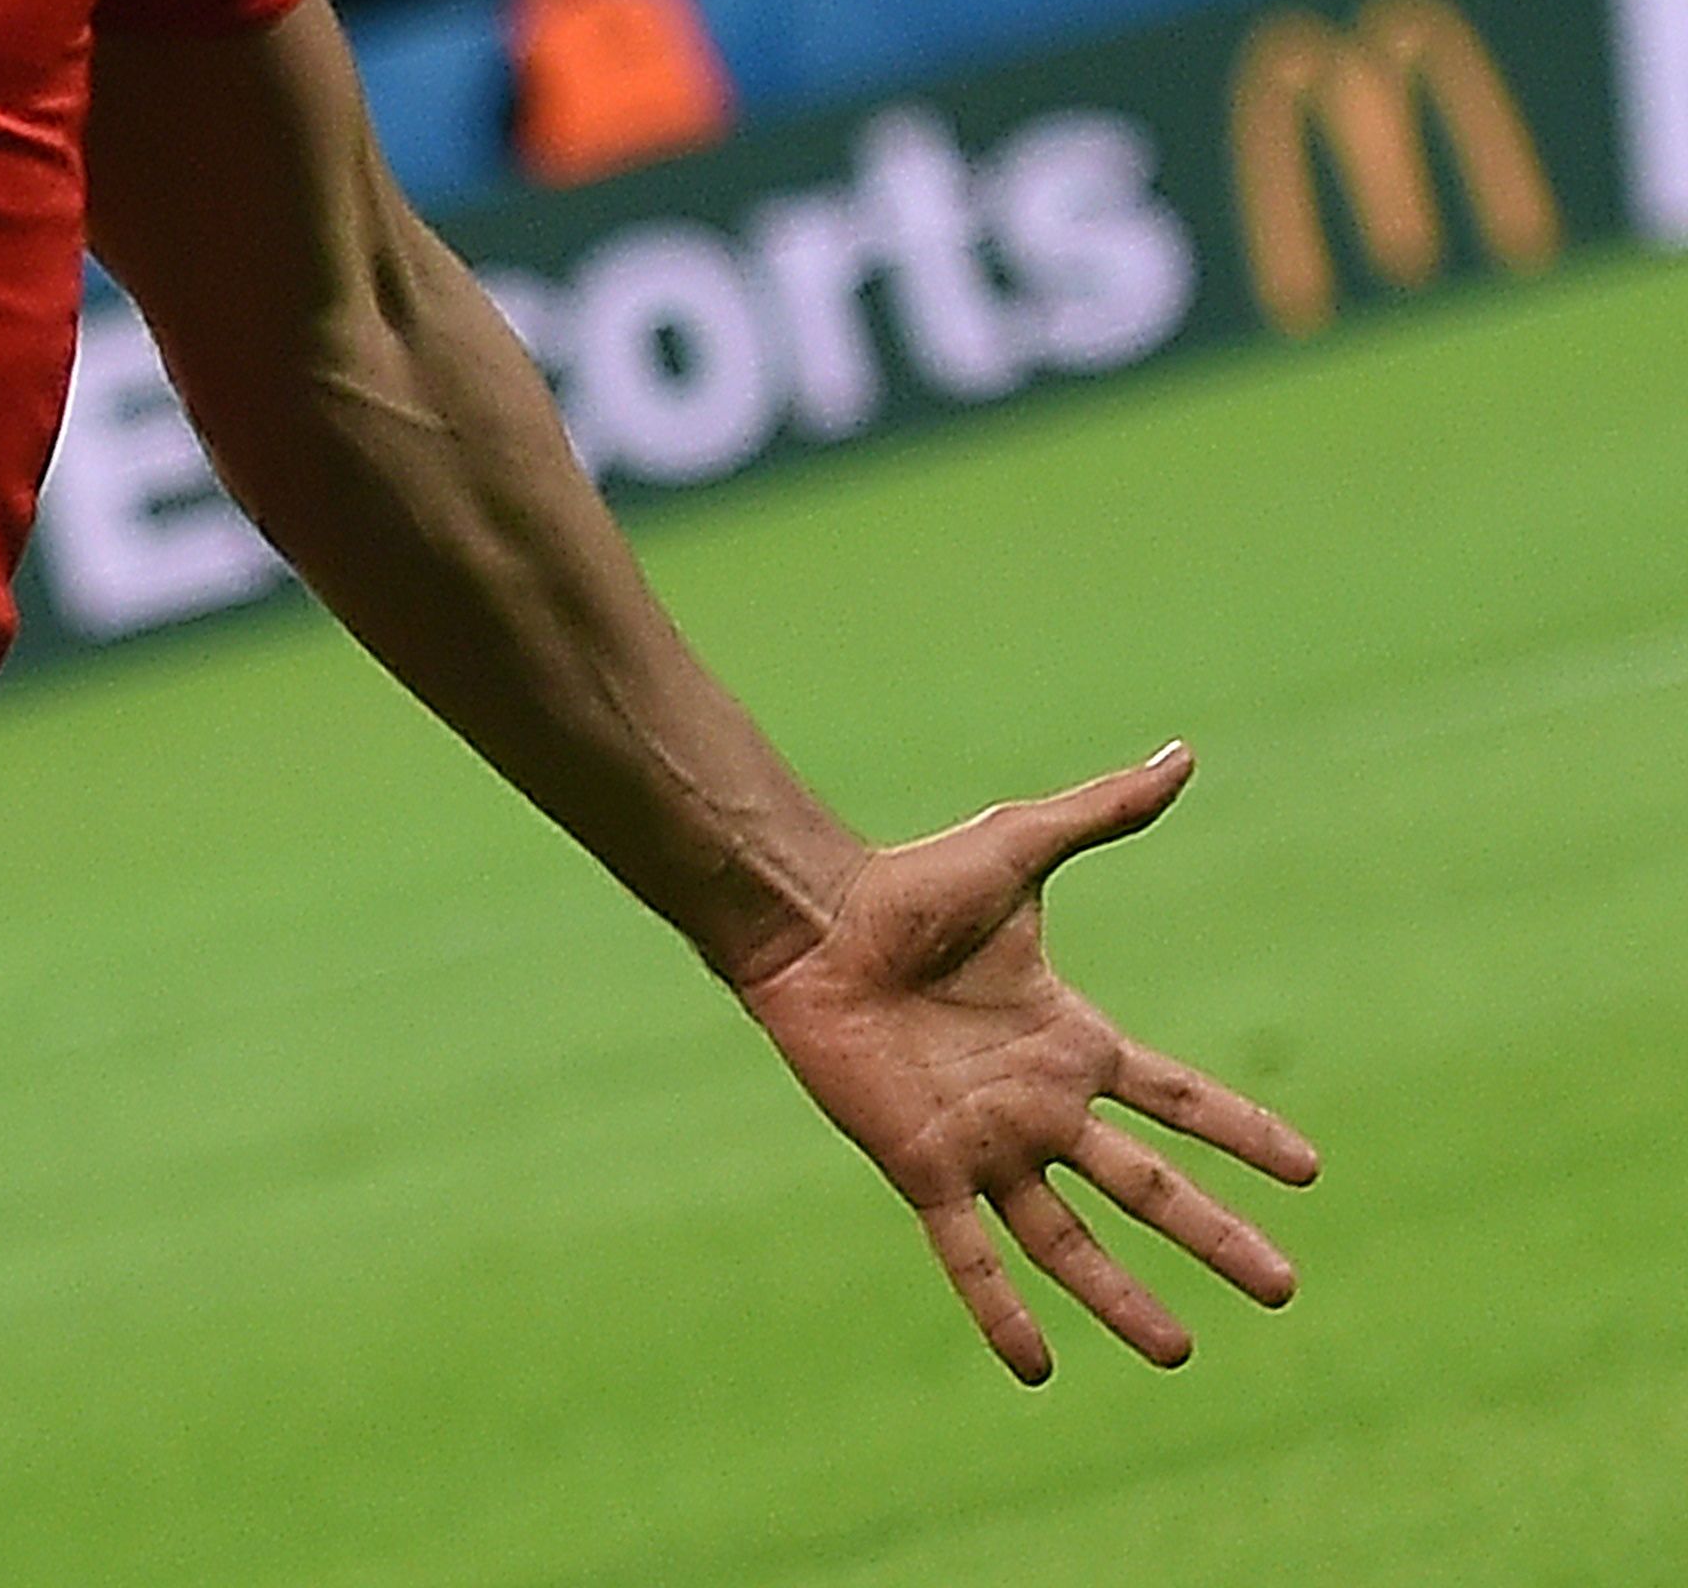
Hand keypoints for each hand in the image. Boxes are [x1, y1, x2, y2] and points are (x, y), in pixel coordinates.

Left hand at [732, 743, 1320, 1380]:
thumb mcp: (1020, 846)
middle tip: (1285, 1289)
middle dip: (1214, 1237)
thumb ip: (1101, 812)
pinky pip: (968, 1251)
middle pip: (1147, 1184)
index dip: (1242, 1132)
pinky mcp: (922, 1163)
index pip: (1179, 1099)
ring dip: (1122, 1297)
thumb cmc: (908, 883)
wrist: (812, 921)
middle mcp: (1037, 1104)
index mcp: (1068, 1040)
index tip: (1309, 1172)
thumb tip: (1182, 753)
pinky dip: (999, 1309)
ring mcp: (983, 1141)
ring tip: (1178, 1353)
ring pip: (1068, 1236)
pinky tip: (1036, 1368)